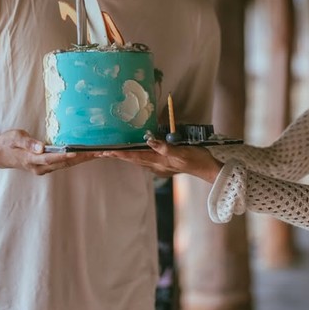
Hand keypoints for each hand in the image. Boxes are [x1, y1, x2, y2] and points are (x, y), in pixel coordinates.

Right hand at [0, 130, 97, 175]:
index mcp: (32, 159)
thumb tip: (41, 148)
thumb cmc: (7, 143)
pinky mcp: (46, 167)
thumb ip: (28, 143)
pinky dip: (76, 159)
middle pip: (64, 163)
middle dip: (82, 158)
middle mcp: (40, 167)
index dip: (64, 156)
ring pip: (67, 165)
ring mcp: (43, 169)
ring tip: (99, 153)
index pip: (51, 158)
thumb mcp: (15, 137)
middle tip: (99, 152)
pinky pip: (64, 164)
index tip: (77, 152)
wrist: (0, 155)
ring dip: (83, 159)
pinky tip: (87, 155)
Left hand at [102, 135, 221, 182]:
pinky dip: (135, 155)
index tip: (106, 151)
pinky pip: (145, 159)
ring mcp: (159, 166)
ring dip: (124, 156)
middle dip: (117, 155)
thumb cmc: (196, 159)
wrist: (207, 169)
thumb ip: (165, 147)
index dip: (120, 153)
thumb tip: (149, 140)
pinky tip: (134, 152)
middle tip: (101, 152)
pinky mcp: (164, 164)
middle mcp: (156, 165)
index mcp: (158, 161)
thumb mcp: (182, 152)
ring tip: (111, 152)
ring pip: (137, 160)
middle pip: (132, 159)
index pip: (135, 156)